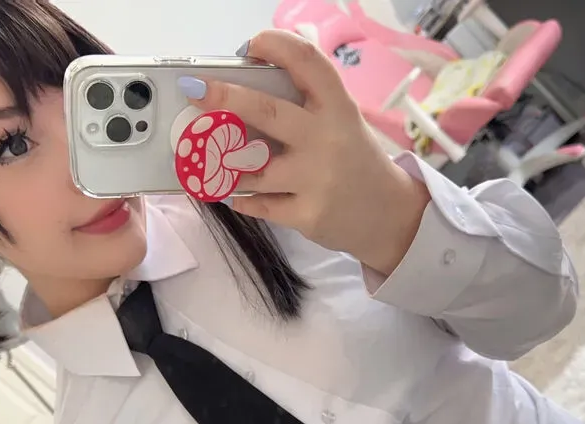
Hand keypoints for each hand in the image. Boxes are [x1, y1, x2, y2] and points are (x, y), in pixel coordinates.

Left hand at [183, 30, 430, 274]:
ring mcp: (316, 179)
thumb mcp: (343, 121)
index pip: (308, 63)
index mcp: (338, 108)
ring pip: (252, 167)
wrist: (390, 217)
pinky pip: (257, 204)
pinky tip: (232, 191)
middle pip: (268, 111)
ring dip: (223, 162)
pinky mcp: (307, 215)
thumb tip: (251, 73)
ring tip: (210, 156)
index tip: (251, 44)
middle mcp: (327, 139)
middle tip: (194, 90)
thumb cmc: (354, 161)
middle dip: (225, 97)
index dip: (277, 45)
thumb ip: (307, 100)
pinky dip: (238, 197)